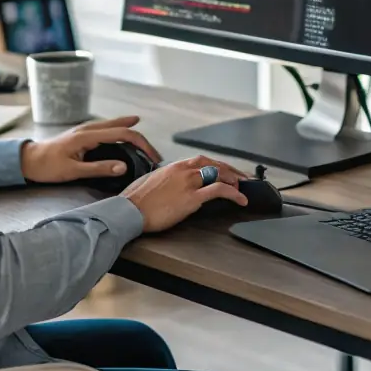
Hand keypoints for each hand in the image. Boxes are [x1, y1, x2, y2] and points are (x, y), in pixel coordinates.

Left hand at [18, 115, 162, 184]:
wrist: (28, 160)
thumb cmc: (48, 167)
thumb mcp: (73, 171)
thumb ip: (98, 168)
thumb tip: (123, 167)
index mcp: (88, 135)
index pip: (123, 134)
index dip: (141, 143)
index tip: (152, 156)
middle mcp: (89, 128)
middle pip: (122, 127)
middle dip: (141, 138)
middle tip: (154, 153)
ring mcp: (86, 129)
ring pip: (115, 126)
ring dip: (132, 133)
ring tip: (145, 146)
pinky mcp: (83, 134)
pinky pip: (108, 129)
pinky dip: (122, 133)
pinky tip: (125, 137)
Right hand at [123, 156, 247, 232]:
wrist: (129, 210)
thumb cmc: (135, 200)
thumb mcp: (151, 182)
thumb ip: (164, 180)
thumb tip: (170, 185)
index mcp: (173, 166)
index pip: (201, 160)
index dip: (216, 165)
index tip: (225, 170)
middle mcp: (183, 170)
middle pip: (213, 163)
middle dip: (230, 169)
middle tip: (241, 177)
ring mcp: (188, 182)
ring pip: (219, 174)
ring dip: (233, 179)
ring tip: (242, 187)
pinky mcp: (191, 198)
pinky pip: (219, 191)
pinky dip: (233, 193)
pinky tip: (240, 199)